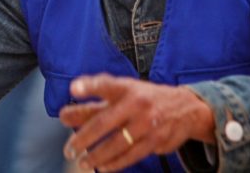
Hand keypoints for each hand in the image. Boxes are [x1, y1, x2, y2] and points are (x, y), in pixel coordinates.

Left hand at [59, 74, 214, 172]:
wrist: (185, 107)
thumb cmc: (145, 99)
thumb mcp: (123, 94)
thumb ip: (94, 104)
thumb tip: (64, 116)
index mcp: (126, 87)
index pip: (106, 84)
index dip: (90, 85)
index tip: (74, 88)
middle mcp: (137, 103)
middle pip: (105, 121)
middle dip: (84, 137)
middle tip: (69, 149)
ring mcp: (148, 122)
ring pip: (117, 143)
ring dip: (97, 155)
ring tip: (83, 162)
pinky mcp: (156, 140)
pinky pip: (131, 155)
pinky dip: (115, 163)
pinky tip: (103, 167)